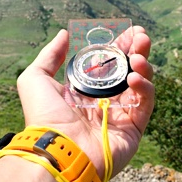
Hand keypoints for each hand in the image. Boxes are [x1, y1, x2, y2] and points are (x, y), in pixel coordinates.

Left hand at [16, 26, 153, 178]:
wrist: (57, 151)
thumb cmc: (43, 117)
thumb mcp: (35, 79)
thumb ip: (50, 55)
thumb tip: (64, 34)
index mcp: (84, 90)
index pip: (107, 63)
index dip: (118, 46)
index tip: (128, 30)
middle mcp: (103, 101)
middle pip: (127, 70)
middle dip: (136, 51)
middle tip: (141, 35)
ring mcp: (120, 115)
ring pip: (141, 85)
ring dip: (143, 66)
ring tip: (139, 56)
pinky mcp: (133, 129)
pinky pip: (146, 104)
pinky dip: (145, 88)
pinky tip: (134, 77)